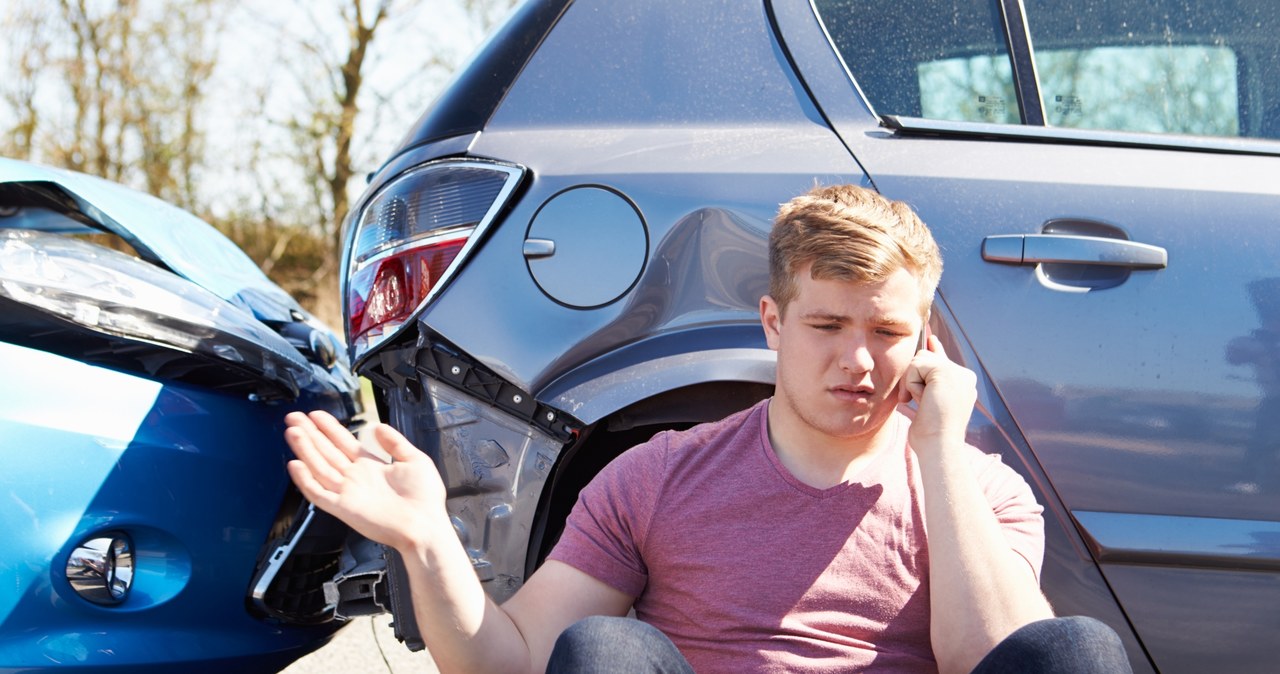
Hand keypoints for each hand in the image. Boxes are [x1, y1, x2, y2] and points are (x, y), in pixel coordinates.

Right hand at [284, 410, 448, 552]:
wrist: (426, 526)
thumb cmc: (425, 499)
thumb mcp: (415, 460)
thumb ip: (395, 442)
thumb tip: (379, 427)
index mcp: (372, 466)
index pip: (344, 443)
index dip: (329, 428)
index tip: (316, 415)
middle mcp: (357, 478)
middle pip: (327, 452)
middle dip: (310, 434)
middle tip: (294, 418)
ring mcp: (348, 493)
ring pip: (320, 467)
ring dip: (305, 450)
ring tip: (293, 431)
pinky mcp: (344, 508)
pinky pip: (319, 494)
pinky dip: (306, 481)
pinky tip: (296, 465)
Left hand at [898, 335, 977, 451]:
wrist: (939, 446)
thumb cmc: (931, 434)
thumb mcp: (927, 402)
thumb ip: (926, 381)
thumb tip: (921, 361)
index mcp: (962, 384)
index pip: (943, 360)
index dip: (934, 350)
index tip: (930, 338)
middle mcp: (964, 376)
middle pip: (925, 357)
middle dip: (913, 378)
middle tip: (918, 402)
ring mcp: (958, 372)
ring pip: (919, 360)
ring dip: (911, 383)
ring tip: (922, 403)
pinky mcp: (946, 371)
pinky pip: (915, 365)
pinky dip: (911, 383)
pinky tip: (922, 400)